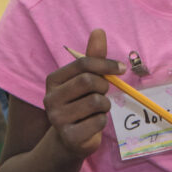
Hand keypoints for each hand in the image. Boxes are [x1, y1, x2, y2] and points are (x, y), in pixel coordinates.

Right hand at [42, 29, 123, 159]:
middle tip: (103, 94)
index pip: (82, 64)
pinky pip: (98, 121)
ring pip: (96, 102)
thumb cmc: (80, 104)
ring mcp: (57, 119)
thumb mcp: (86, 80)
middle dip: (104, 87)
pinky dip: (102, 121)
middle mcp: (50, 98)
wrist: (70, 140)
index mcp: (53, 80)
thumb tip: (99, 31)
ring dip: (104, 106)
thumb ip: (93, 57)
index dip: (105, 64)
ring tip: (96, 111)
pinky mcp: (69, 136)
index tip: (121, 68)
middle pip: (89, 81)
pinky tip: (93, 125)